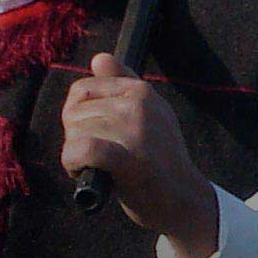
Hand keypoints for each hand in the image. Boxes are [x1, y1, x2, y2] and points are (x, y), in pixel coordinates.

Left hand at [61, 54, 218, 257]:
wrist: (183, 200)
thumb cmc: (160, 160)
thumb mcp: (149, 114)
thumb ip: (123, 84)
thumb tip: (99, 58)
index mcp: (142, 91)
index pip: (82, 90)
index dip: (80, 117)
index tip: (100, 136)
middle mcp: (139, 105)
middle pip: (74, 113)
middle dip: (78, 138)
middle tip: (103, 158)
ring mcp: (135, 130)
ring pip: (75, 134)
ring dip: (77, 157)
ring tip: (103, 168)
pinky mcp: (127, 158)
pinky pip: (81, 150)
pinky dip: (74, 164)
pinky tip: (87, 173)